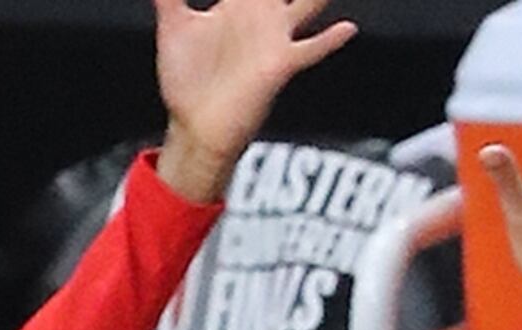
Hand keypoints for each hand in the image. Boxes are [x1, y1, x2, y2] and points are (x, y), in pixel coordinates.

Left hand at [154, 0, 357, 204]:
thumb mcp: (174, 30)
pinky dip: (329, 40)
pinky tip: (347, 28)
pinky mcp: (278, 64)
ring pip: (308, 4)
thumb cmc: (187, 80)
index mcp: (238, 4)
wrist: (195, 125)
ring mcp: (273, 37)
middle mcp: (261, 15)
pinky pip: (311, 49)